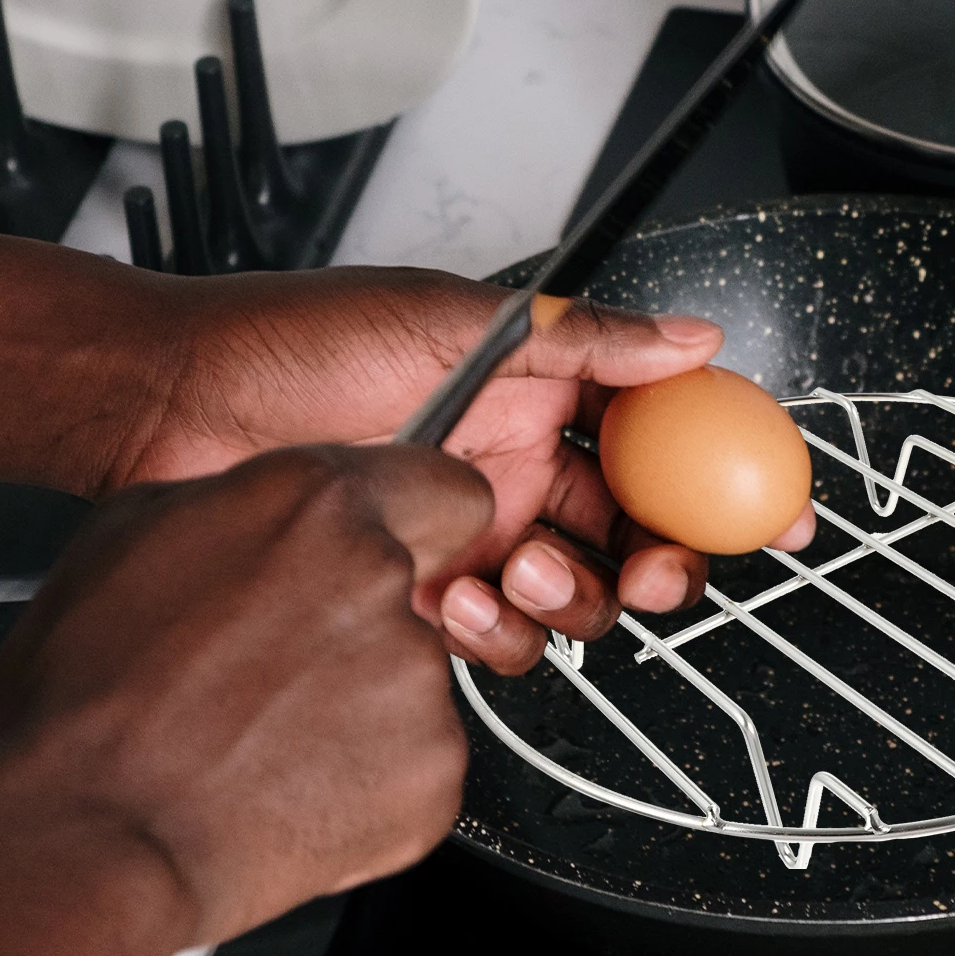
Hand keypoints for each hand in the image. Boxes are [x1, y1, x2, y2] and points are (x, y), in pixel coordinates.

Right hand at [0, 443, 489, 943]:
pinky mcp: (430, 773)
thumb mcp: (127, 535)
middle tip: (271, 675)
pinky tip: (287, 790)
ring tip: (259, 743)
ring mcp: (414, 680)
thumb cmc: (86, 702)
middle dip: (353, 629)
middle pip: (410, 596)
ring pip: (405, 684)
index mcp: (314, 505)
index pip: (444, 489)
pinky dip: (367, 782)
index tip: (417, 550)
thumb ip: (240, 506)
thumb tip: (276, 518)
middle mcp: (379, 578)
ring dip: (355, 708)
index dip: (424, 526)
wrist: (87, 842)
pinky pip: (412, 765)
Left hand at [114, 268, 815, 673]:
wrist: (177, 407)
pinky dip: (494, 630)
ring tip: (518, 564)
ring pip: (576, 593)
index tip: (778, 512)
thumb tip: (693, 339)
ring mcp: (469, 530)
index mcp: (534, 392)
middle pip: (635, 532)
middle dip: (665, 561)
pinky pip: (498, 635)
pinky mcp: (421, 589)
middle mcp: (511, 464)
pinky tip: (448, 597)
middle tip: (658, 569)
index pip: (660, 440)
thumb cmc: (298, 342)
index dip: (726, 477)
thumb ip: (587, 340)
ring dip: (572, 594)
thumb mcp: (459, 321)